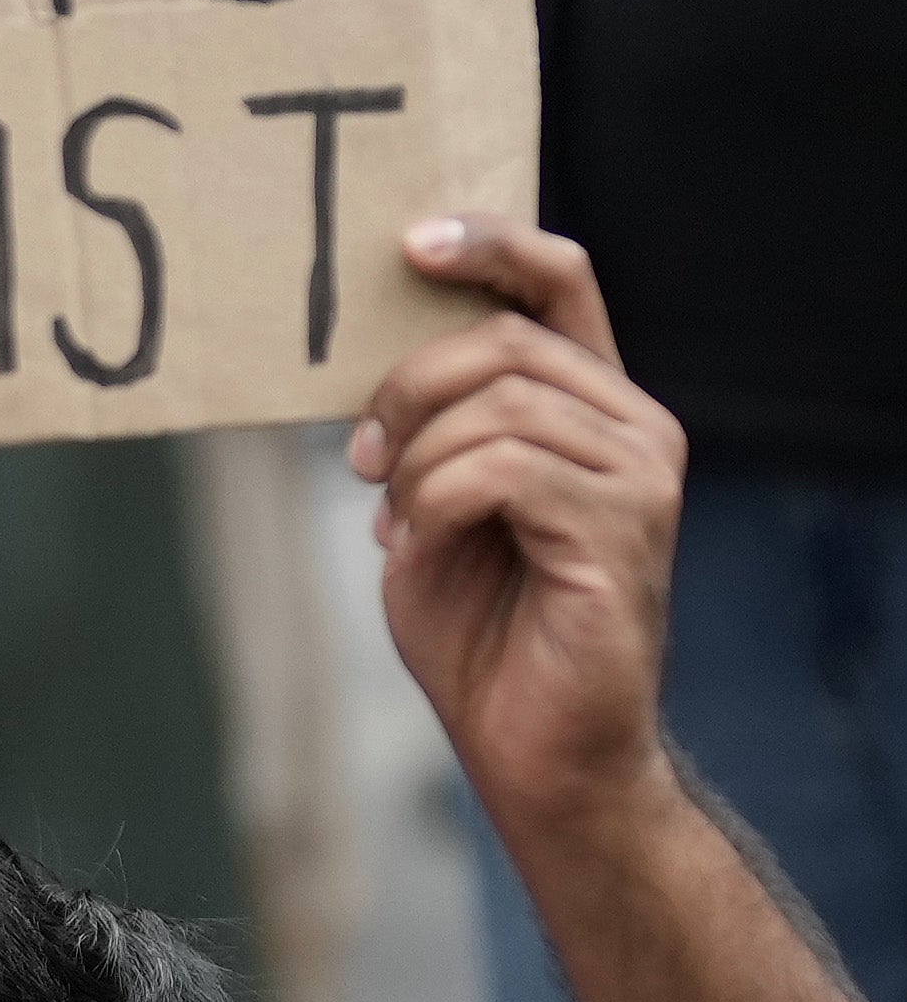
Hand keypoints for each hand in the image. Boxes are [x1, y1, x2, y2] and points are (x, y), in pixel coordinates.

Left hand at [349, 218, 687, 831]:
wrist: (540, 757)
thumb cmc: (487, 644)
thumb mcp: (433, 521)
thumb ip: (426, 446)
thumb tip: (382, 399)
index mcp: (596, 411)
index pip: (562, 284)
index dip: (492, 245)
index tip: (410, 244)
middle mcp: (635, 428)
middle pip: (507, 342)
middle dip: (410, 390)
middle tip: (362, 460)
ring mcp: (640, 475)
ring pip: (501, 405)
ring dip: (421, 461)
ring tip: (400, 525)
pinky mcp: (622, 528)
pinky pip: (503, 469)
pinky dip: (439, 501)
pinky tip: (420, 546)